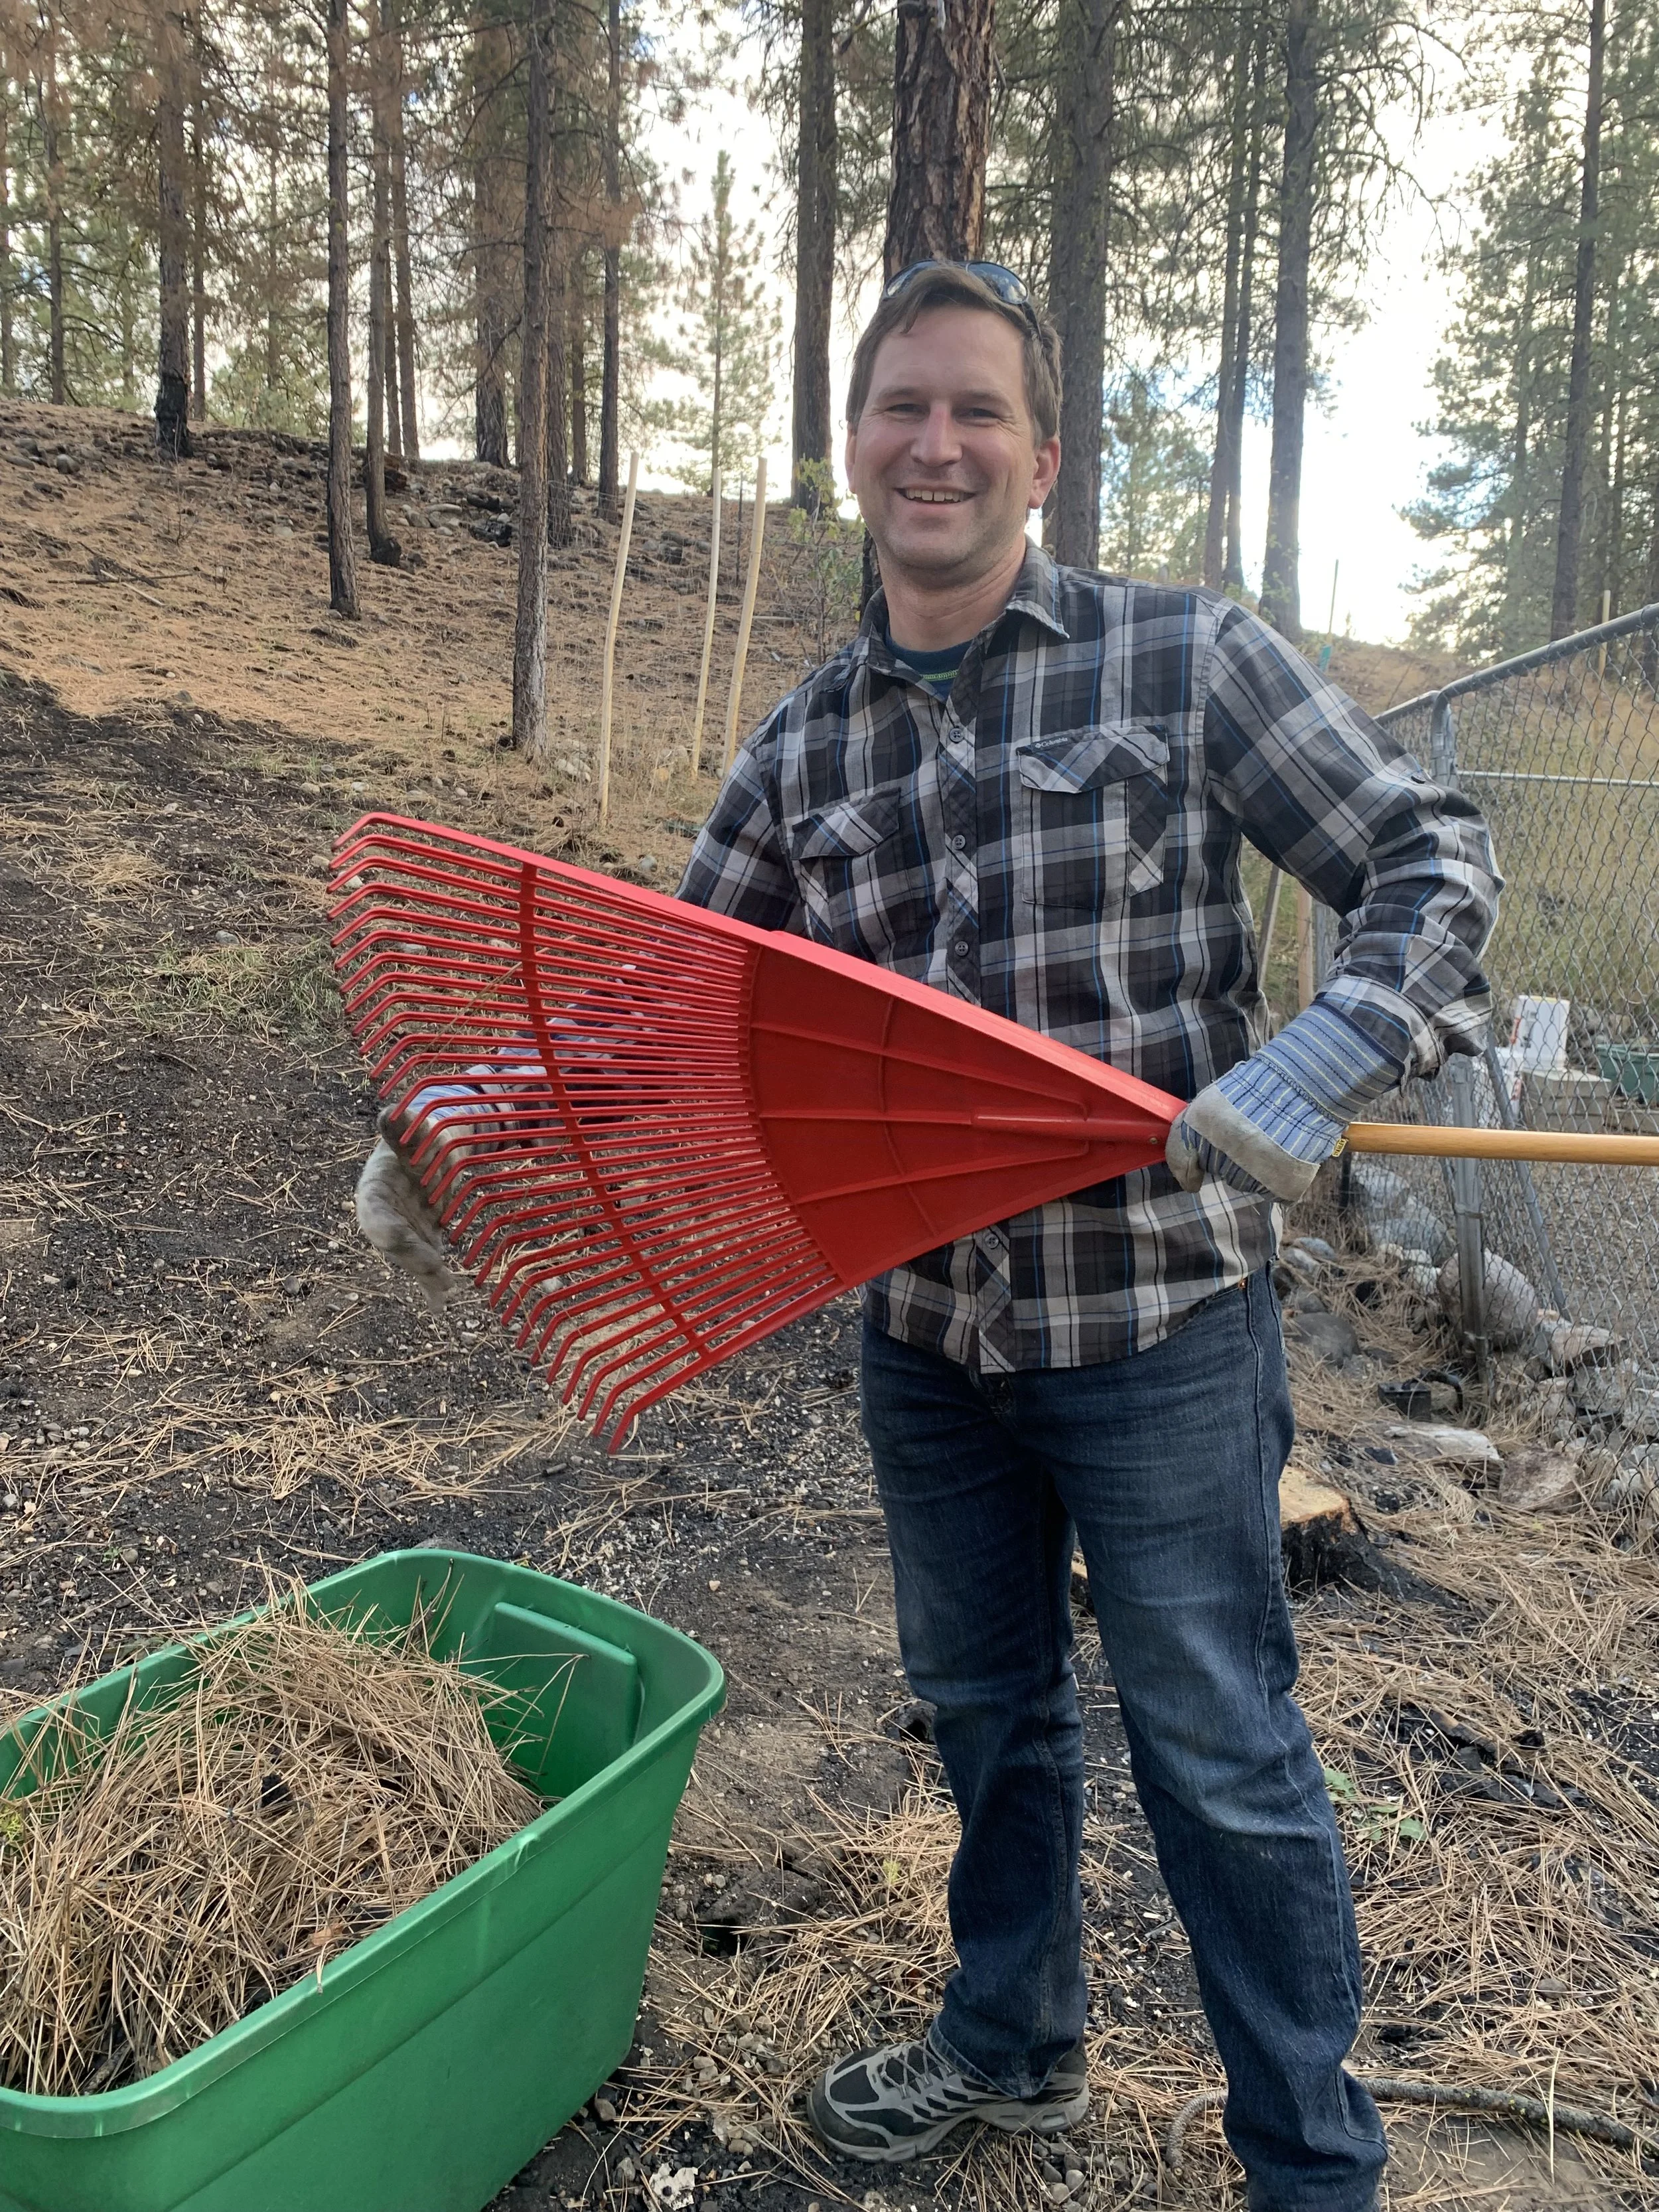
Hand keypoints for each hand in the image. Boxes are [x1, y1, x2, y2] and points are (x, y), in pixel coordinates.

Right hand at [354, 1133, 457, 1311]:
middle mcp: (385, 1215)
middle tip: (434, 1270)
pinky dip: (432, 1285)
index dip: (384, 1227)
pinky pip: (427, 1263)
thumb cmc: (418, 1137)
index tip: (396, 1239)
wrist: (431, 1150)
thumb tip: (391, 1112)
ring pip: (411, 1257)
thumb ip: (402, 1129)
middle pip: (393, 1242)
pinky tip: (439, 1304)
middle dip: (411, 1257)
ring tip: (443, 1291)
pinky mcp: (423, 1241)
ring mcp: (404, 1230)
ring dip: (425, 1275)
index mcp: (374, 1189)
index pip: (374, 1213)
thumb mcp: (412, 1130)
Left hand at [1165, 1001, 1398, 1203]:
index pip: (1181, 1160)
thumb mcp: (1220, 1096)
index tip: (1192, 1180)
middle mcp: (1221, 1154)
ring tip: (1276, 1137)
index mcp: (1200, 1125)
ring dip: (1259, 1166)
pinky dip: (1283, 1177)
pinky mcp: (1281, 1186)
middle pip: (1220, 1170)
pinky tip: (1291, 1153)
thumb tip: (1193, 1161)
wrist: (1311, 1083)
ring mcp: (1252, 1174)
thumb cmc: (1265, 1084)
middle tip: (1255, 1132)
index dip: (1187, 1171)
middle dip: (1233, 1156)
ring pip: (1247, 1181)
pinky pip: (1276, 1190)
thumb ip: (1201, 1125)